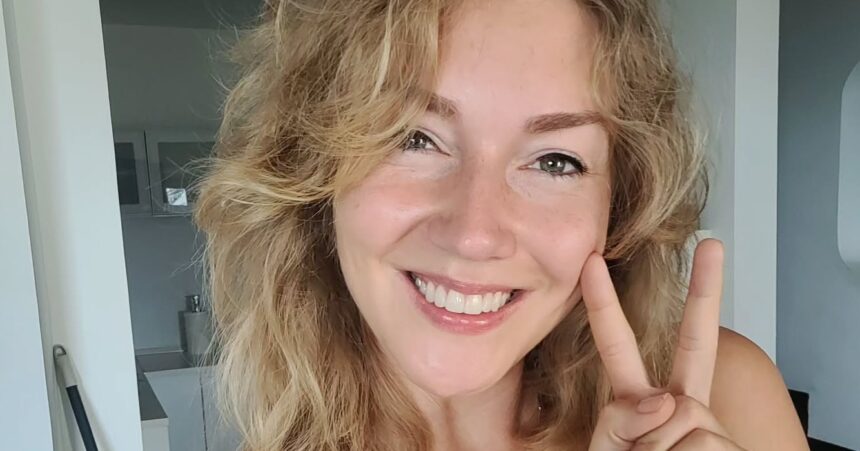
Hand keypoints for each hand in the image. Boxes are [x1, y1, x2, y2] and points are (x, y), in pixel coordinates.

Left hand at [583, 239, 742, 449]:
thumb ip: (623, 419)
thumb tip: (668, 402)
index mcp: (639, 404)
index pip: (619, 348)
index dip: (603, 306)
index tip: (593, 265)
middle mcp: (679, 407)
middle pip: (693, 342)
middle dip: (706, 292)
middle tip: (714, 244)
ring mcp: (707, 426)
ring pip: (682, 413)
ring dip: (662, 450)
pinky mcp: (728, 445)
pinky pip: (698, 441)